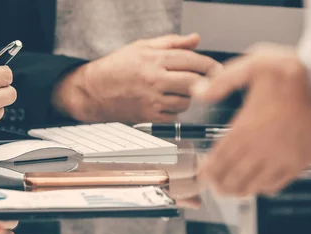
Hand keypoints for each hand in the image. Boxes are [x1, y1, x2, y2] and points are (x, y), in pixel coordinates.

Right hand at [52, 33, 220, 123]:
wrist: (93, 91)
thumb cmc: (116, 67)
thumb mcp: (142, 47)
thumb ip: (171, 43)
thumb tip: (195, 39)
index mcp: (154, 60)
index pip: (191, 61)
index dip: (209, 65)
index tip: (216, 68)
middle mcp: (154, 79)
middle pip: (193, 82)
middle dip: (205, 82)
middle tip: (208, 82)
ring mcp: (152, 99)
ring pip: (185, 101)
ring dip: (187, 97)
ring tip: (176, 91)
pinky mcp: (149, 116)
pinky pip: (174, 116)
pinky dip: (175, 111)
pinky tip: (166, 102)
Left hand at [194, 44, 310, 195]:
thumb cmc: (296, 71)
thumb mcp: (253, 65)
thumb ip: (222, 81)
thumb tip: (198, 92)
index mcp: (245, 127)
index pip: (219, 157)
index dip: (209, 170)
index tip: (202, 175)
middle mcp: (261, 147)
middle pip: (233, 175)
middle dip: (220, 183)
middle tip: (214, 187)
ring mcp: (281, 157)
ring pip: (253, 184)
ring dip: (240, 190)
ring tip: (231, 192)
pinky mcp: (301, 161)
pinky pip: (278, 183)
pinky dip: (265, 188)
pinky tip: (260, 188)